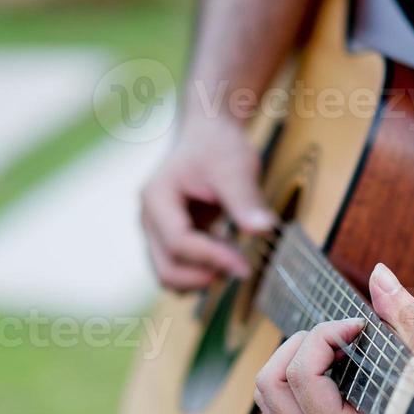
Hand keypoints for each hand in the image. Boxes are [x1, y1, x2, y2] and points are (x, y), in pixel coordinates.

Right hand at [140, 118, 275, 290]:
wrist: (208, 135)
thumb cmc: (218, 145)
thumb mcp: (235, 167)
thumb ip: (245, 200)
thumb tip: (264, 230)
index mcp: (157, 198)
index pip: (179, 242)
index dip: (212, 258)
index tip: (245, 266)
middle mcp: (149, 219)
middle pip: (167, 269)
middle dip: (204, 276)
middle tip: (241, 267)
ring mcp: (156, 232)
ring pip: (170, 276)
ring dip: (203, 277)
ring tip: (234, 255)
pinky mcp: (169, 240)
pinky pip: (180, 270)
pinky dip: (203, 271)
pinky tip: (227, 251)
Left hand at [254, 263, 413, 413]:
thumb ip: (403, 315)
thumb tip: (379, 272)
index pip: (303, 375)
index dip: (325, 334)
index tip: (358, 325)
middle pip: (271, 383)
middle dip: (299, 346)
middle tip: (337, 335)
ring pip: (266, 400)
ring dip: (289, 365)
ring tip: (328, 353)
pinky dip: (289, 388)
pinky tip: (325, 375)